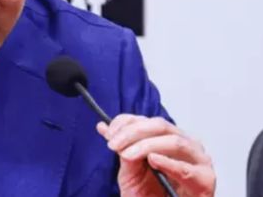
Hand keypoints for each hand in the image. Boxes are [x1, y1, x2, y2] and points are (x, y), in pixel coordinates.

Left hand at [97, 115, 215, 196]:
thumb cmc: (152, 194)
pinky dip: (168, 163)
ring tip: (128, 154)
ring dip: (147, 145)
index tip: (108, 133)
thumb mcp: (130, 170)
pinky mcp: (205, 180)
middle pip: (160, 125)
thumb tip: (103, 127)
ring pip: (174, 141)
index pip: (147, 120)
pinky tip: (153, 160)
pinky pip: (187, 168)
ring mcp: (198, 160)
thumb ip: (122, 148)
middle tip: (114, 144)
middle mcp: (185, 143)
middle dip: (132, 132)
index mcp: (168, 138)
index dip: (125, 122)